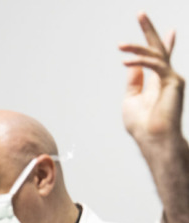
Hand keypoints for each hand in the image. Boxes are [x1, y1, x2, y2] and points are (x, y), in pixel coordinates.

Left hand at [120, 12, 188, 222]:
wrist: (152, 139)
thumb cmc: (141, 125)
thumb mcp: (131, 99)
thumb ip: (133, 81)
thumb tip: (131, 65)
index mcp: (157, 82)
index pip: (159, 58)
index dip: (162, 43)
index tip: (167, 30)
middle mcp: (167, 77)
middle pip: (159, 48)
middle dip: (149, 30)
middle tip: (140, 13)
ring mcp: (172, 78)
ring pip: (154, 54)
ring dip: (136, 48)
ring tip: (120, 45)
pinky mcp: (173, 81)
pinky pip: (155, 65)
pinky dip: (140, 61)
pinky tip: (125, 61)